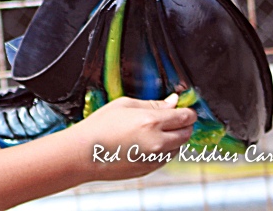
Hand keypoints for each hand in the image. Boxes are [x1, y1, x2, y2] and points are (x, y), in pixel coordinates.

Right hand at [69, 93, 196, 180]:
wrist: (84, 153)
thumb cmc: (99, 126)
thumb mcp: (124, 105)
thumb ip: (153, 104)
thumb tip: (173, 102)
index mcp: (151, 122)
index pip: (185, 117)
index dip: (188, 111)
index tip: (185, 109)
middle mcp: (157, 142)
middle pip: (187, 133)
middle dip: (183, 124)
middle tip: (171, 118)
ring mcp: (155, 158)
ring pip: (178, 147)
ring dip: (173, 138)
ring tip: (152, 131)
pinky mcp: (150, 169)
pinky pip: (166, 158)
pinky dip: (163, 149)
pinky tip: (144, 143)